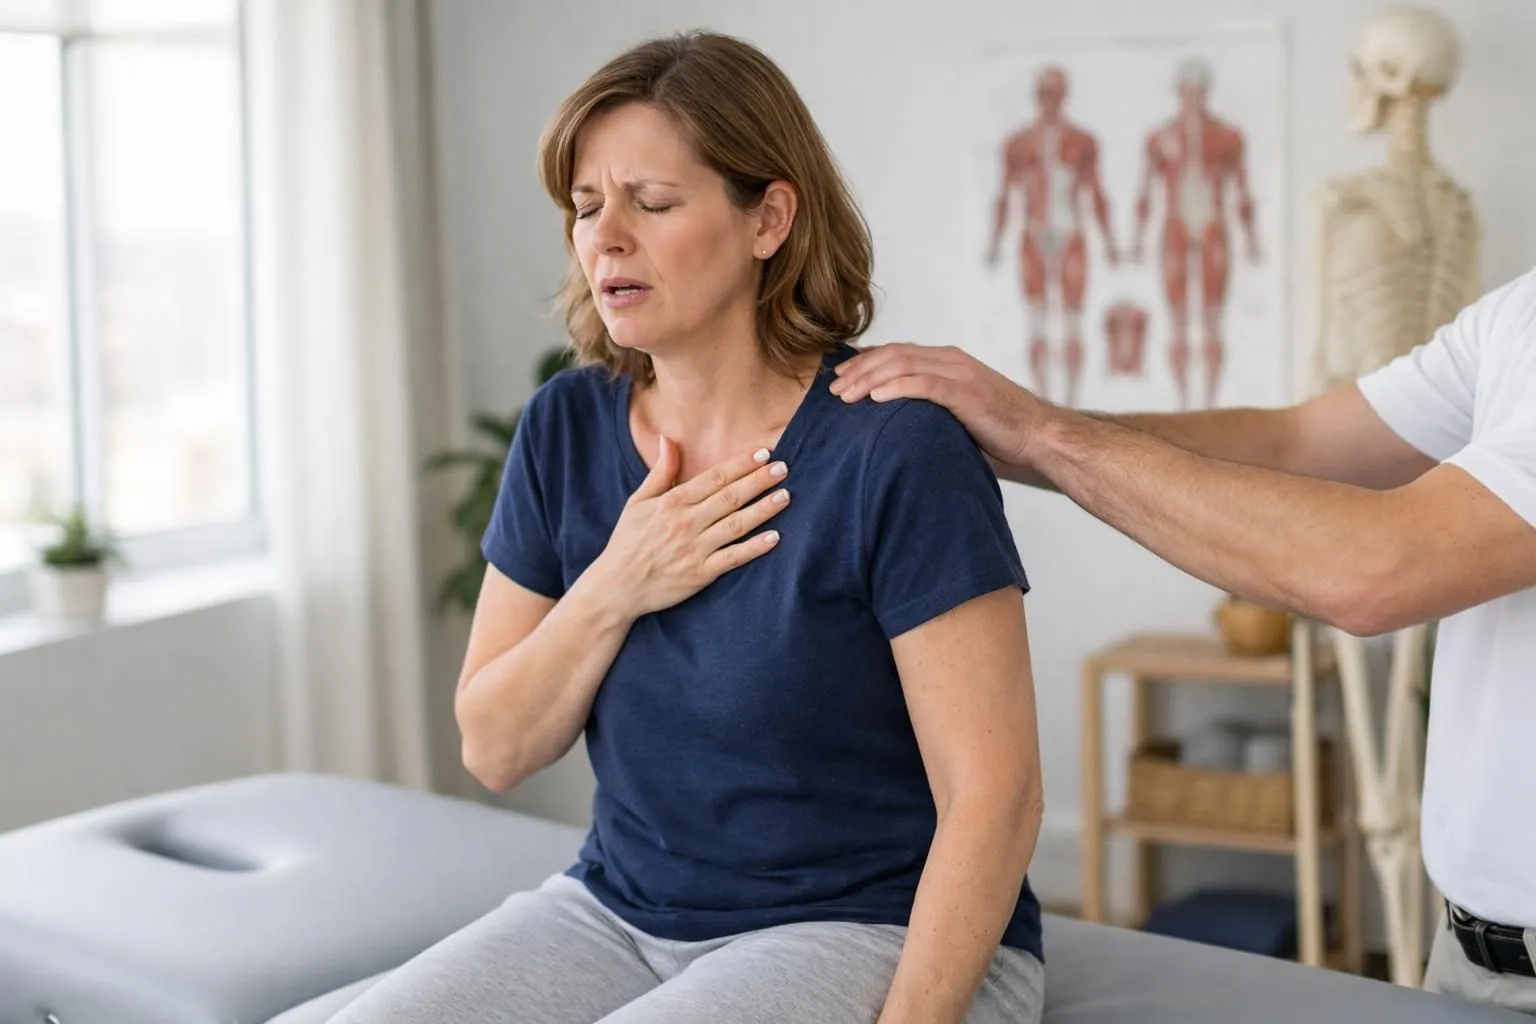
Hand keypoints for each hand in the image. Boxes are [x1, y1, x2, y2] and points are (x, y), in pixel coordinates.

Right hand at [593, 438, 790, 618]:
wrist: (616, 587)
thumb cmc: (627, 542)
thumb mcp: (638, 502)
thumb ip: (660, 472)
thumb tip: (667, 439)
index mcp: (671, 503)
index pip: (713, 478)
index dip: (740, 465)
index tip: (763, 453)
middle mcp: (685, 523)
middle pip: (729, 497)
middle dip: (758, 481)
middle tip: (783, 468)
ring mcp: (694, 549)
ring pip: (735, 525)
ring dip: (763, 510)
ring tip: (786, 496)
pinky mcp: (700, 574)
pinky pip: (732, 558)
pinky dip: (754, 548)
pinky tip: (775, 537)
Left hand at [830, 343, 1045, 468]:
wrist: (1039, 434)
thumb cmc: (999, 427)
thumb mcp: (957, 410)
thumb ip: (930, 405)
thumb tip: (896, 420)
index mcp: (947, 360)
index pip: (896, 352)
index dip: (864, 362)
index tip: (839, 377)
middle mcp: (950, 360)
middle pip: (892, 354)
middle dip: (858, 370)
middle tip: (832, 389)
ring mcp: (959, 373)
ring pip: (902, 365)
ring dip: (868, 379)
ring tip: (845, 396)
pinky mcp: (966, 393)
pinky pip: (925, 385)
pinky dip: (896, 388)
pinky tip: (875, 398)